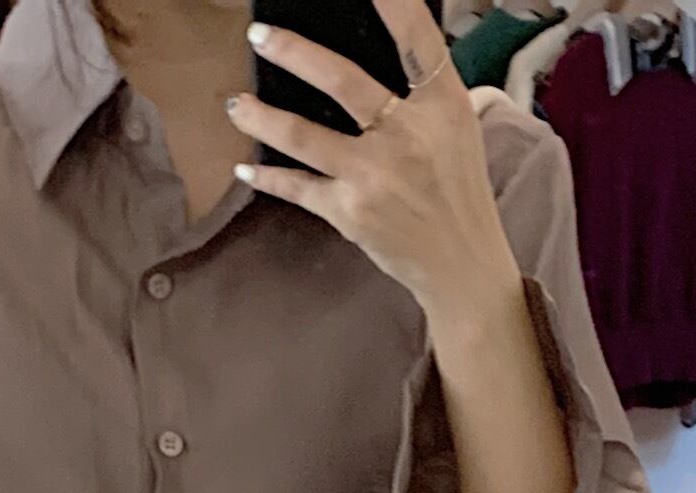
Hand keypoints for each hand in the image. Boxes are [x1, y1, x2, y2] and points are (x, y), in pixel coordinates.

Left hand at [229, 0, 524, 333]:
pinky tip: (245, 166)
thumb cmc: (457, 189)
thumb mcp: (458, 127)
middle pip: (342, 81)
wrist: (461, 264)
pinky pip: (298, 188)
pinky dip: (268, 177)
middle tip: (259, 35)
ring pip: (305, 137)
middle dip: (295, 53)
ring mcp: (374, 176)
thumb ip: (425, 89)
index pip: (416, 40)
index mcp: (442, 105)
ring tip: (234, 103)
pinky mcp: (351, 212)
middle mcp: (407, 135)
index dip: (393, 5)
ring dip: (262, 118)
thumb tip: (391, 46)